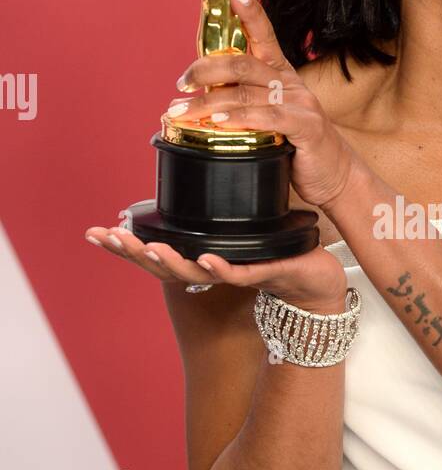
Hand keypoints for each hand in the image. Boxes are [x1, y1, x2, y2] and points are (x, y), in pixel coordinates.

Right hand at [83, 224, 347, 306]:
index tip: (95, 233)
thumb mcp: (240, 235)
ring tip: (150, 249)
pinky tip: (206, 260)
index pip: (156, 253)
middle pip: (164, 266)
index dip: (125, 245)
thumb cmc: (278, 258)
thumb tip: (193, 187)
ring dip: (171, 261)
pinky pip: (238, 274)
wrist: (319, 282)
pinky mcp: (265, 274)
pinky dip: (220, 269)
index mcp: (203, 259)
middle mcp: (212, 271)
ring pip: (195, 273)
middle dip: (134, 253)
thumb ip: (215, 218)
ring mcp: (236, 274)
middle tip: (108, 238)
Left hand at [164, 0, 355, 211]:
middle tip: (181, 84)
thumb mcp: (268, 117)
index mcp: (281, 74)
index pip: (264, 35)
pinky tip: (217, 123)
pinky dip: (238, 119)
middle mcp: (290, 82)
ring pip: (245, 95)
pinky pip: (267, 118)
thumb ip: (242, 103)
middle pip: (243, 65)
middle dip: (205, 71)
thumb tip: (199, 99)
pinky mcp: (306, 127)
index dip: (250, 12)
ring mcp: (300, 103)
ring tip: (181, 112)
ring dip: (207, 104)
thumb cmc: (296, 145)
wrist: (334, 175)